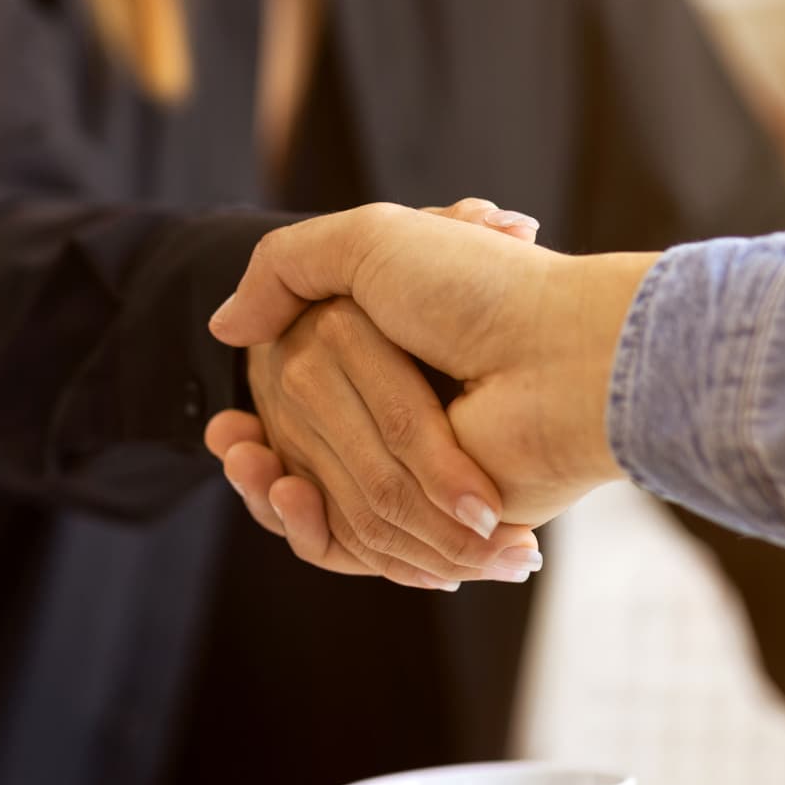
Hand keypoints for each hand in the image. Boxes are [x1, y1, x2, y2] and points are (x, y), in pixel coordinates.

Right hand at [209, 203, 659, 544]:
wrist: (559, 357)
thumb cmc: (475, 290)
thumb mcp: (369, 241)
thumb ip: (286, 266)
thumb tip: (225, 325)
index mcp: (380, 352)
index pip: (290, 397)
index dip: (249, 414)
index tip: (227, 421)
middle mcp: (398, 412)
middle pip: (296, 453)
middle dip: (257, 453)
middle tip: (238, 442)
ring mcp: (417, 469)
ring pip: (314, 499)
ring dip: (270, 491)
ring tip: (256, 466)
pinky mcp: (435, 519)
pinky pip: (349, 543)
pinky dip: (310, 528)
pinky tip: (287, 494)